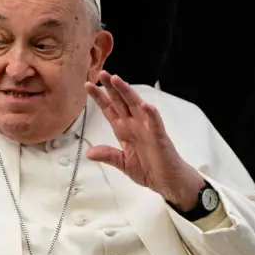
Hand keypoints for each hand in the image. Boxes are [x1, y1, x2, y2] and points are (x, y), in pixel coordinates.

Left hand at [84, 70, 204, 210]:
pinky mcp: (159, 137)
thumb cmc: (148, 169)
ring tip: (118, 80)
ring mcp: (147, 129)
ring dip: (127, 93)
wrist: (166, 181)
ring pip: (136, 106)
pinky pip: (155, 124)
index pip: (110, 109)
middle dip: (111, 88)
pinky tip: (146, 105)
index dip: (100, 98)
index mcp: (124, 130)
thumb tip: (89, 153)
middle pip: (121, 102)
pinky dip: (151, 114)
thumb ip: (108, 156)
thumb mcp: (123, 163)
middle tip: (102, 73)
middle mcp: (135, 125)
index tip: (88, 85)